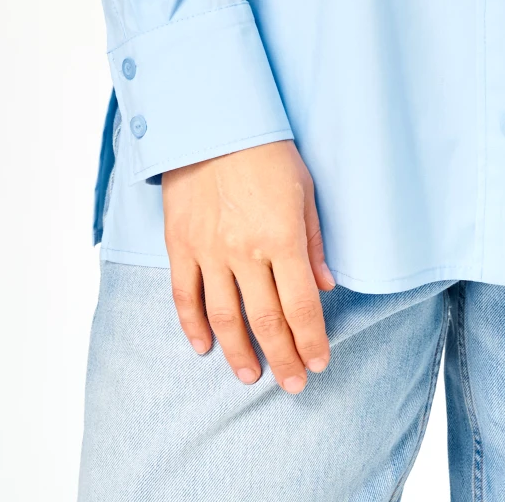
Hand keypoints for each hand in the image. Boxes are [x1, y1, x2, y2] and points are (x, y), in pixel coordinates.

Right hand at [162, 139, 334, 391]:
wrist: (211, 120)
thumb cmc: (266, 151)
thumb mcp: (304, 189)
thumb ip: (314, 241)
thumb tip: (324, 287)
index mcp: (282, 237)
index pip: (301, 305)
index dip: (311, 340)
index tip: (319, 363)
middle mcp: (245, 251)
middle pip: (266, 320)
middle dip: (283, 357)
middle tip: (293, 384)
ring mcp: (208, 250)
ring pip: (224, 317)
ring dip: (239, 353)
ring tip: (251, 376)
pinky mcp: (180, 244)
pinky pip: (185, 296)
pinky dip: (193, 327)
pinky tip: (204, 348)